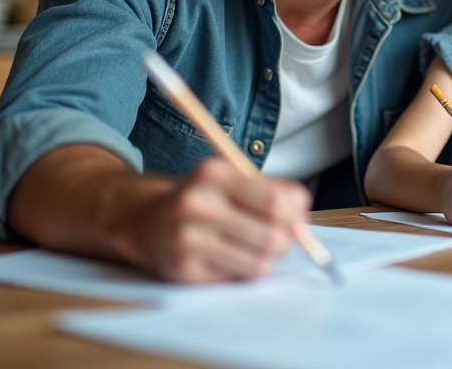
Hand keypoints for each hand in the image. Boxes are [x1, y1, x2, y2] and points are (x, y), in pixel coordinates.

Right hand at [135, 156, 311, 281]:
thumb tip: (303, 219)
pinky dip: (240, 270)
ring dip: (265, 259)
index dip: (294, 217)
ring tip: (252, 247)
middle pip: (270, 237)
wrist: (148, 221)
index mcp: (214, 174)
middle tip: (277, 239)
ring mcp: (187, 239)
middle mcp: (197, 204)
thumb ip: (276, 192)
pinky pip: (237, 278)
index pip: (275, 202)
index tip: (296, 221)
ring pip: (258, 263)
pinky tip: (225, 257)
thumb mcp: (235, 180)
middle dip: (283, 242)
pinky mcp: (183, 270)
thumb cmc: (205, 199)